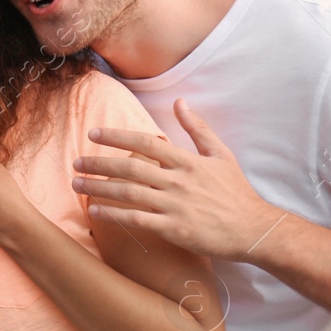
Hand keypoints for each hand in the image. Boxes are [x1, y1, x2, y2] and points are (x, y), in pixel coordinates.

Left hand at [72, 99, 280, 259]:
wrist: (255, 229)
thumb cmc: (236, 192)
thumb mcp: (221, 155)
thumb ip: (197, 128)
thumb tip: (180, 102)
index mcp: (187, 161)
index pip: (145, 143)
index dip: (117, 137)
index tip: (93, 133)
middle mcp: (178, 181)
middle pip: (130, 168)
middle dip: (98, 164)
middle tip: (75, 163)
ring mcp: (176, 205)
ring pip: (129, 193)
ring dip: (98, 188)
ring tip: (76, 185)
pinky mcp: (175, 228)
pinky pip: (137, 219)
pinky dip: (114, 214)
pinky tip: (95, 211)